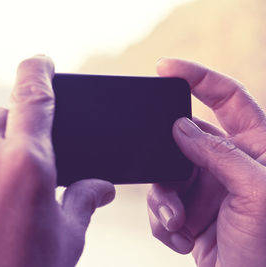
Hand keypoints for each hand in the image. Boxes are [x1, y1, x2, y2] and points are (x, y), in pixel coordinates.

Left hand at [0, 55, 114, 266]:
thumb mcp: (65, 240)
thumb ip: (84, 202)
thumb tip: (102, 188)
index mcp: (27, 163)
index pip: (33, 95)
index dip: (39, 70)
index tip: (42, 61)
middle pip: (2, 113)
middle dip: (18, 126)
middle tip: (27, 156)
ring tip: (0, 175)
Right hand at [147, 58, 265, 266]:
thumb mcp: (255, 194)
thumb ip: (219, 153)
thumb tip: (181, 127)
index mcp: (258, 148)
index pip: (228, 97)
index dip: (198, 77)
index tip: (165, 67)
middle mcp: (230, 163)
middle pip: (182, 139)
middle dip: (167, 160)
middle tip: (169, 183)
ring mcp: (208, 187)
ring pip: (166, 173)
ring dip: (164, 200)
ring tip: (178, 223)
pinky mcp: (190, 209)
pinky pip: (161, 201)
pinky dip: (163, 219)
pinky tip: (181, 237)